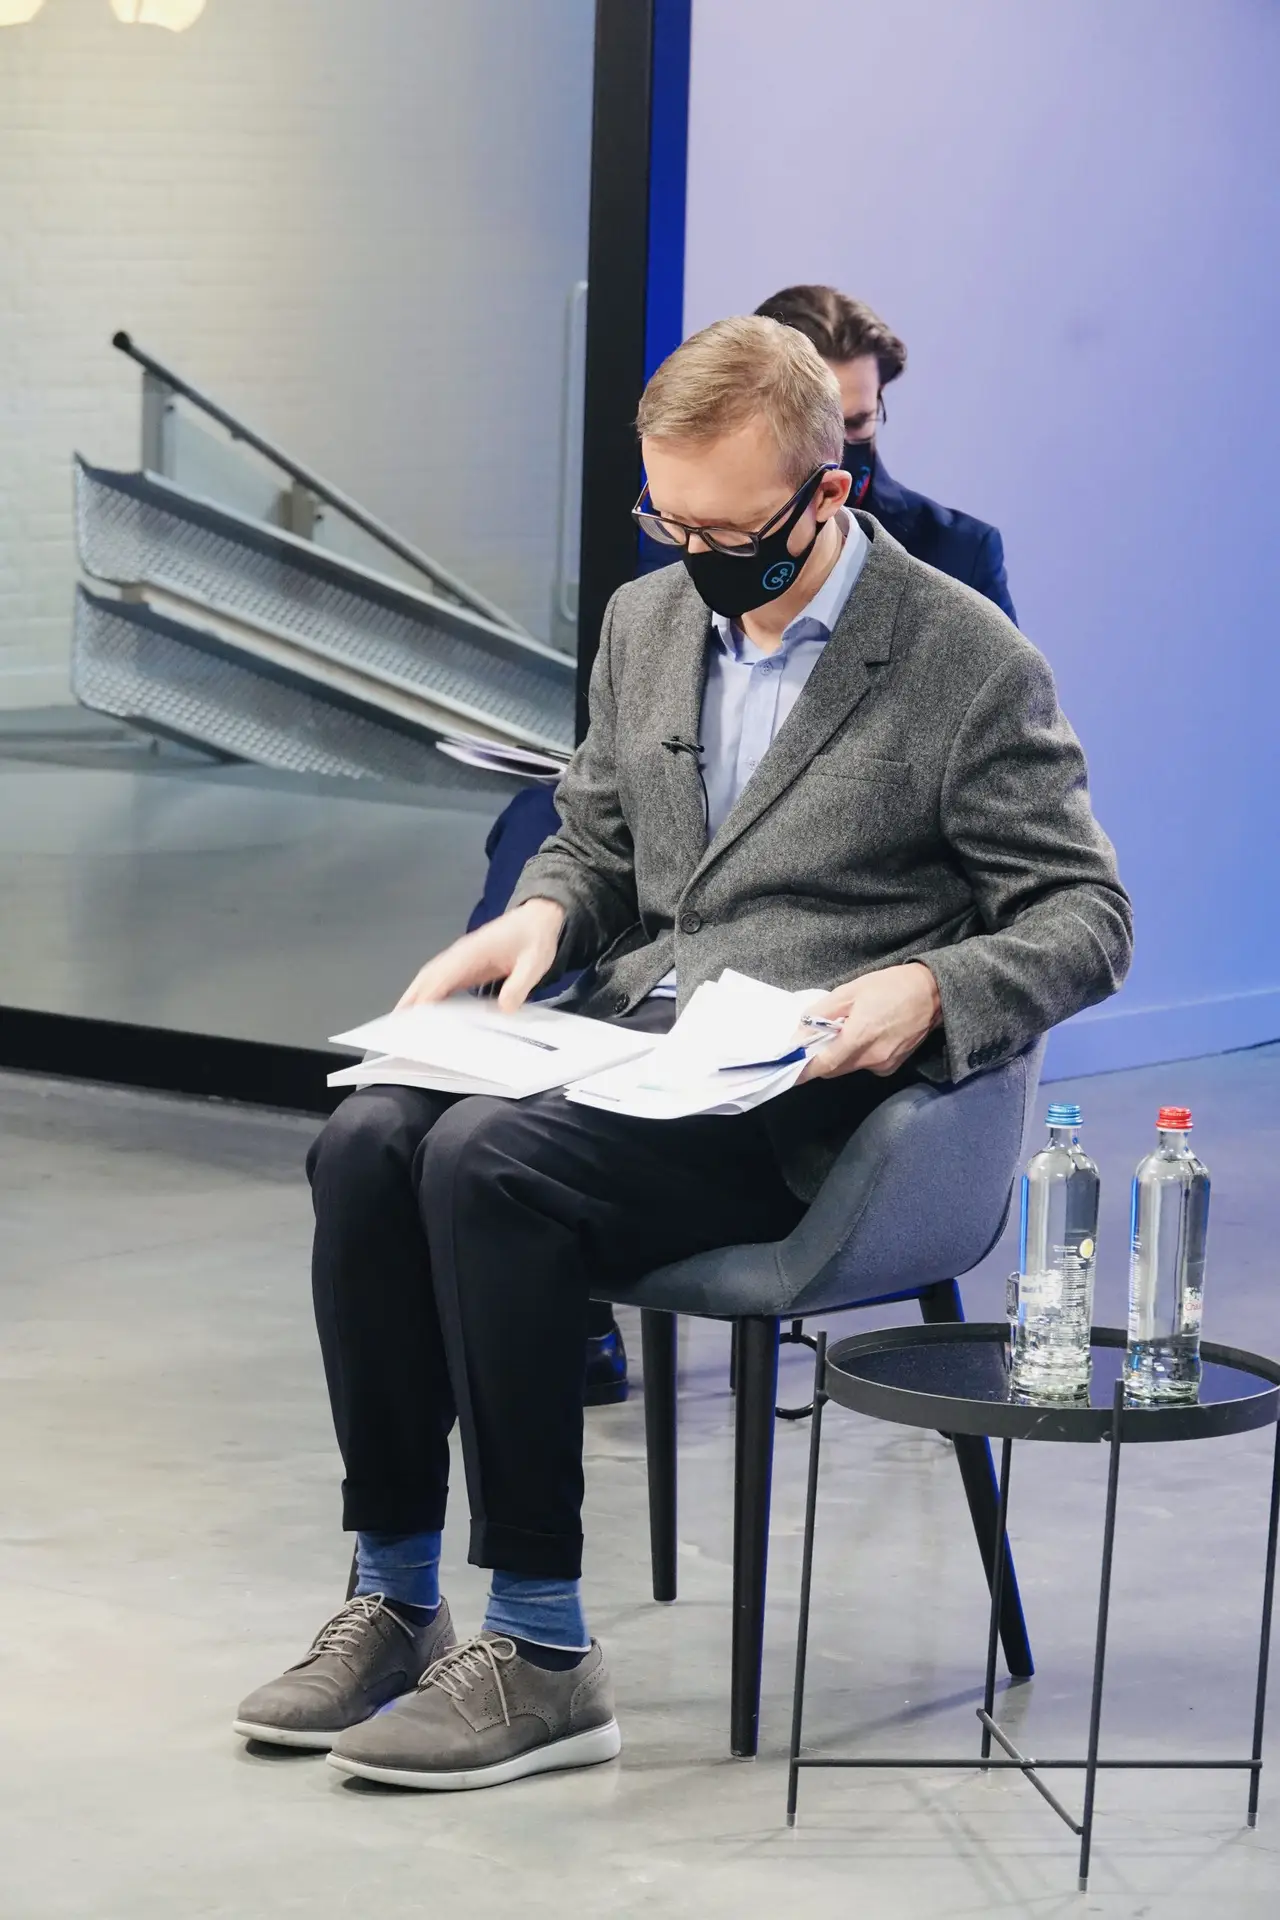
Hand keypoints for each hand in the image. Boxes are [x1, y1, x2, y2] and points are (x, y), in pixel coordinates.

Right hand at [396, 898, 566, 1012]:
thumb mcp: (535, 962)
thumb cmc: (535, 938)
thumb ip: (520, 985)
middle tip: (395, 1027)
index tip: (413, 1020)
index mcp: (472, 952)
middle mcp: (460, 954)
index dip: (426, 998)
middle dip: (410, 1000)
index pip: (442, 977)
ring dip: (414, 998)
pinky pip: (442, 981)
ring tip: (401, 1025)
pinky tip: (425, 1014)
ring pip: (430, 978)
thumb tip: (504, 1009)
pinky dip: (429, 995)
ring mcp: (460, 959)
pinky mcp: (466, 965)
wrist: (538, 917)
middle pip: (427, 977)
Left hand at [798, 962, 941, 1081]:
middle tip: (818, 1040)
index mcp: (858, 1037)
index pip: (823, 1065)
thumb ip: (822, 1013)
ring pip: (850, 1068)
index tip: (790, 1069)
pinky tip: (868, 1036)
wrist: (932, 992)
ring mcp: (884, 1064)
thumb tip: (800, 1032)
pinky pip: (867, 1066)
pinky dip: (860, 1056)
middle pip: (834, 1069)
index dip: (804, 1070)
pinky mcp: (894, 1065)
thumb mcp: (850, 991)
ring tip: (848, 1032)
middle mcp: (871, 1057)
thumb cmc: (890, 986)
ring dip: (842, 1056)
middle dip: (822, 1058)